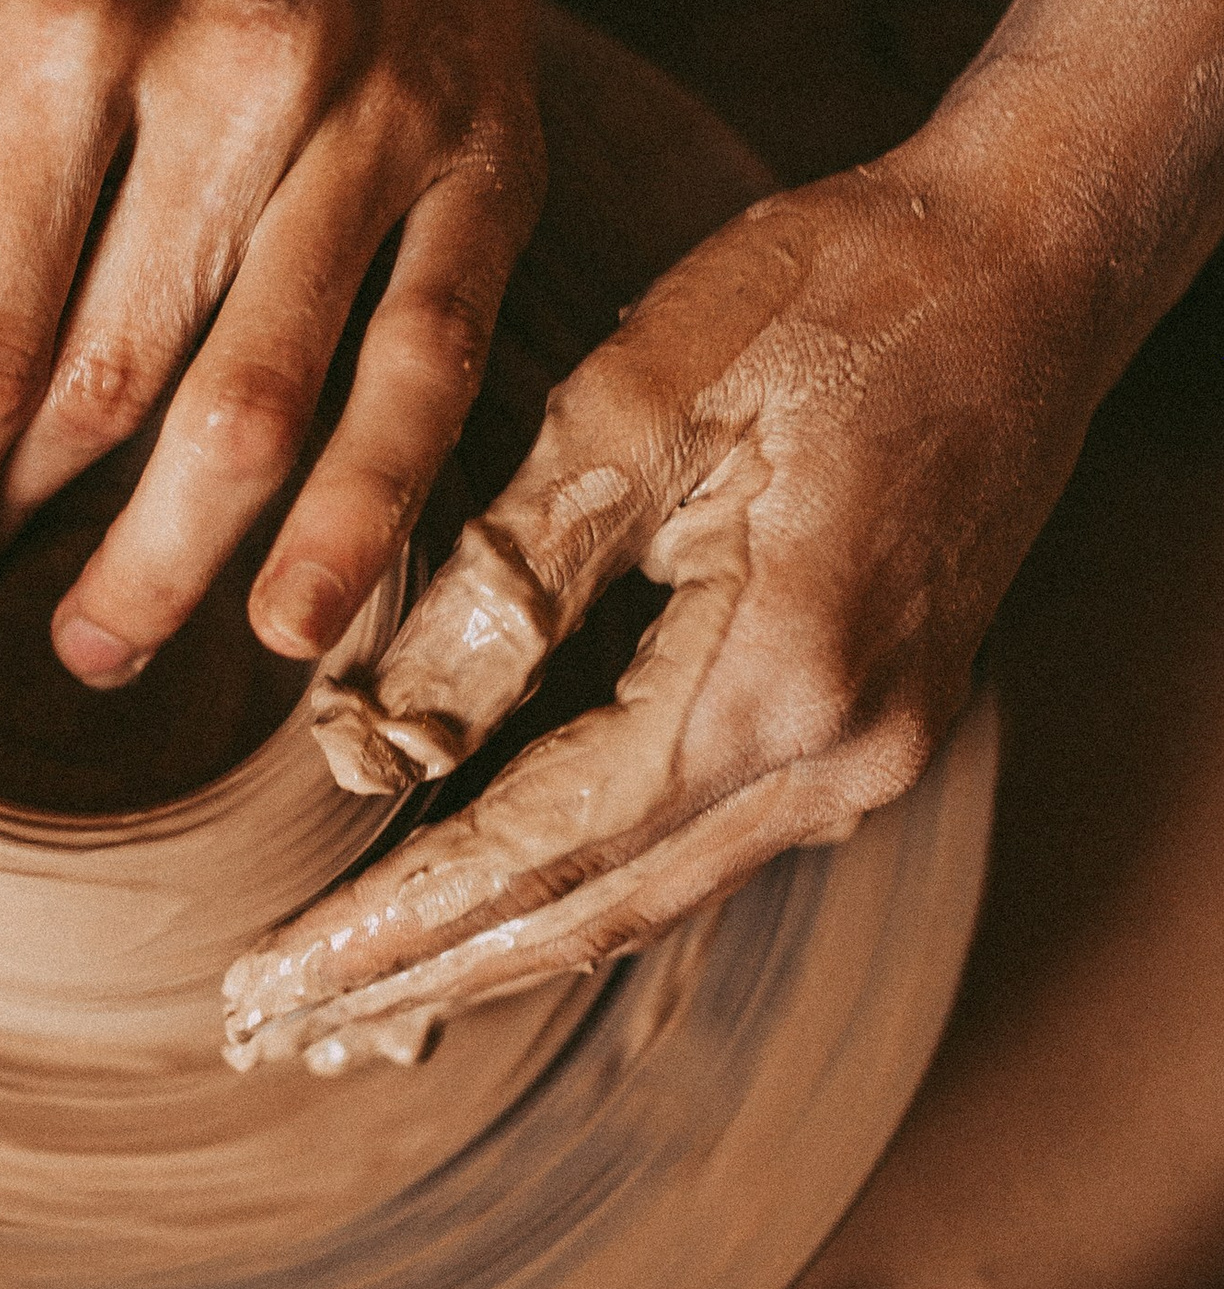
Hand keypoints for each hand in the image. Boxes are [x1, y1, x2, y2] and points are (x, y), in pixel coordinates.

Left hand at [0, 0, 547, 688]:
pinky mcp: (482, 166)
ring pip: (259, 411)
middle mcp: (221, 80)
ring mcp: (368, 129)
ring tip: (103, 648)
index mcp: (60, 27)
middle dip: (24, 536)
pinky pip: (421, 377)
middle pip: (107, 390)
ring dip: (170, 567)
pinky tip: (296, 619)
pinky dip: (362, 520)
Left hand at [223, 140, 1101, 1067]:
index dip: (396, 924)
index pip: (544, 854)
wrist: (1022, 258)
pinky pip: (696, 839)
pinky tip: (485, 906)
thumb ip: (510, 580)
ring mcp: (870, 754)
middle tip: (271, 1030)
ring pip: (649, 893)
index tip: (266, 983)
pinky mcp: (869, 723)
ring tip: (349, 997)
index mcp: (779, 684)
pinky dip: (578, 883)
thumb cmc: (827, 295)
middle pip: (596, 915)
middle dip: (425, 977)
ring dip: (496, 949)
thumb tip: (377, 742)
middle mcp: (840, 759)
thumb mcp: (635, 402)